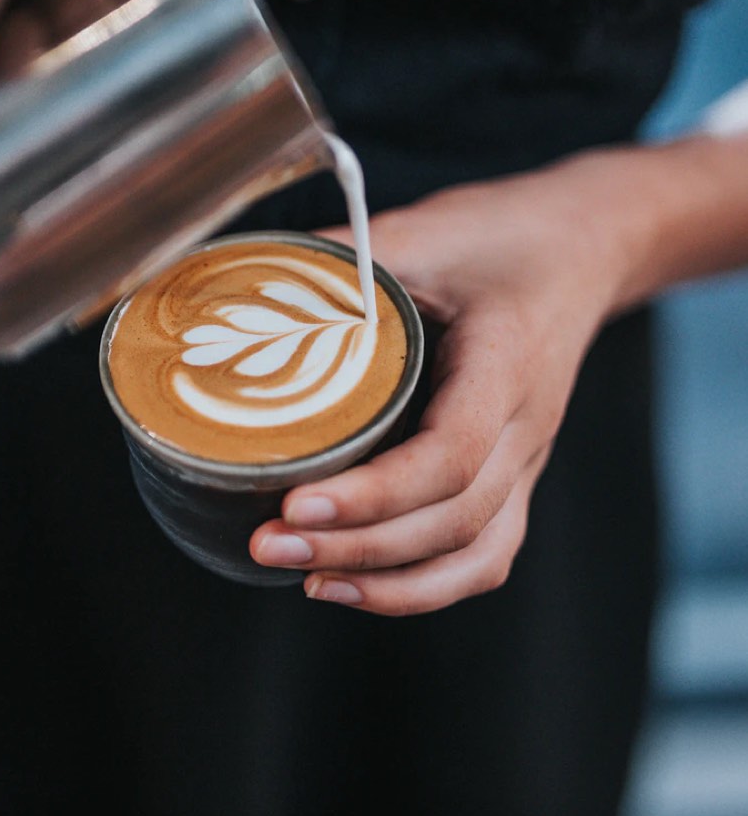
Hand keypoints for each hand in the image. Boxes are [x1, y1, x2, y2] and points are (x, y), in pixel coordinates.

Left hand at [248, 150, 643, 614]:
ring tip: (307, 581)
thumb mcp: (419, 230)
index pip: (451, 453)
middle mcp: (527, 425)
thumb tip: (237, 284)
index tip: (295, 504)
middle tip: (268, 546)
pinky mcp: (515, 475)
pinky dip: (425, 585)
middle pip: (454, 518)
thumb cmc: (498, 237)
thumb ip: (335, 257)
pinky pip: (484, 554)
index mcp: (506, 363)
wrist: (578, 248)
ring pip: (476, 554)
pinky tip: (358, 585)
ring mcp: (527, 459)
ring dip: (389, 583)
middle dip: (357, 547)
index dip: (374, 493)